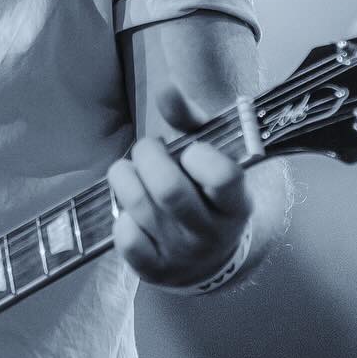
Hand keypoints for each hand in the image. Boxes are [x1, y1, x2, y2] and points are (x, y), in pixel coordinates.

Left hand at [107, 84, 251, 288]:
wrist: (209, 260)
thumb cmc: (206, 192)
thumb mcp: (211, 155)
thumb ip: (190, 119)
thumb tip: (164, 86)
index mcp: (236, 202)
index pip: (223, 177)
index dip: (199, 155)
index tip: (190, 150)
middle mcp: (212, 232)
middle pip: (169, 190)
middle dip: (147, 156)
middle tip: (147, 149)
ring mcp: (183, 255)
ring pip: (140, 208)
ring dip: (124, 177)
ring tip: (129, 170)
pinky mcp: (155, 271)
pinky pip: (126, 240)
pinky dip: (120, 217)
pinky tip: (129, 210)